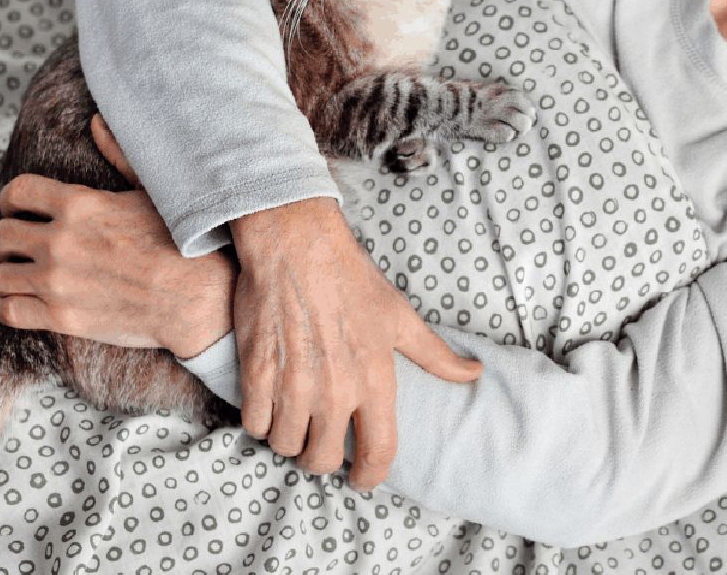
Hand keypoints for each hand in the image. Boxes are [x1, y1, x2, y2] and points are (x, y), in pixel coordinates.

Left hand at [0, 116, 233, 358]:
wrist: (198, 299)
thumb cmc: (182, 244)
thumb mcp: (151, 192)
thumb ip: (118, 155)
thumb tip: (96, 121)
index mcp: (79, 205)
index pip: (17, 192)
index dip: (10, 200)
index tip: (16, 209)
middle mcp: (60, 241)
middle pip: (1, 234)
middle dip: (9, 239)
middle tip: (24, 247)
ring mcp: (57, 281)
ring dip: (10, 274)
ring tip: (25, 276)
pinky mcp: (60, 318)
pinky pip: (5, 311)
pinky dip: (6, 306)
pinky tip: (20, 302)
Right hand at [230, 196, 481, 490]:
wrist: (297, 248)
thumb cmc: (352, 280)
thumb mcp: (401, 318)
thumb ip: (436, 356)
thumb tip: (473, 374)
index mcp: (374, 381)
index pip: (378, 453)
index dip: (371, 476)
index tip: (364, 478)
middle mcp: (334, 391)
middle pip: (322, 460)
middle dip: (323, 458)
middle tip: (321, 441)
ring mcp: (292, 385)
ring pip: (285, 445)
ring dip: (289, 439)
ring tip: (295, 420)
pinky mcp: (256, 374)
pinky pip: (253, 425)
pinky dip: (259, 420)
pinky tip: (269, 403)